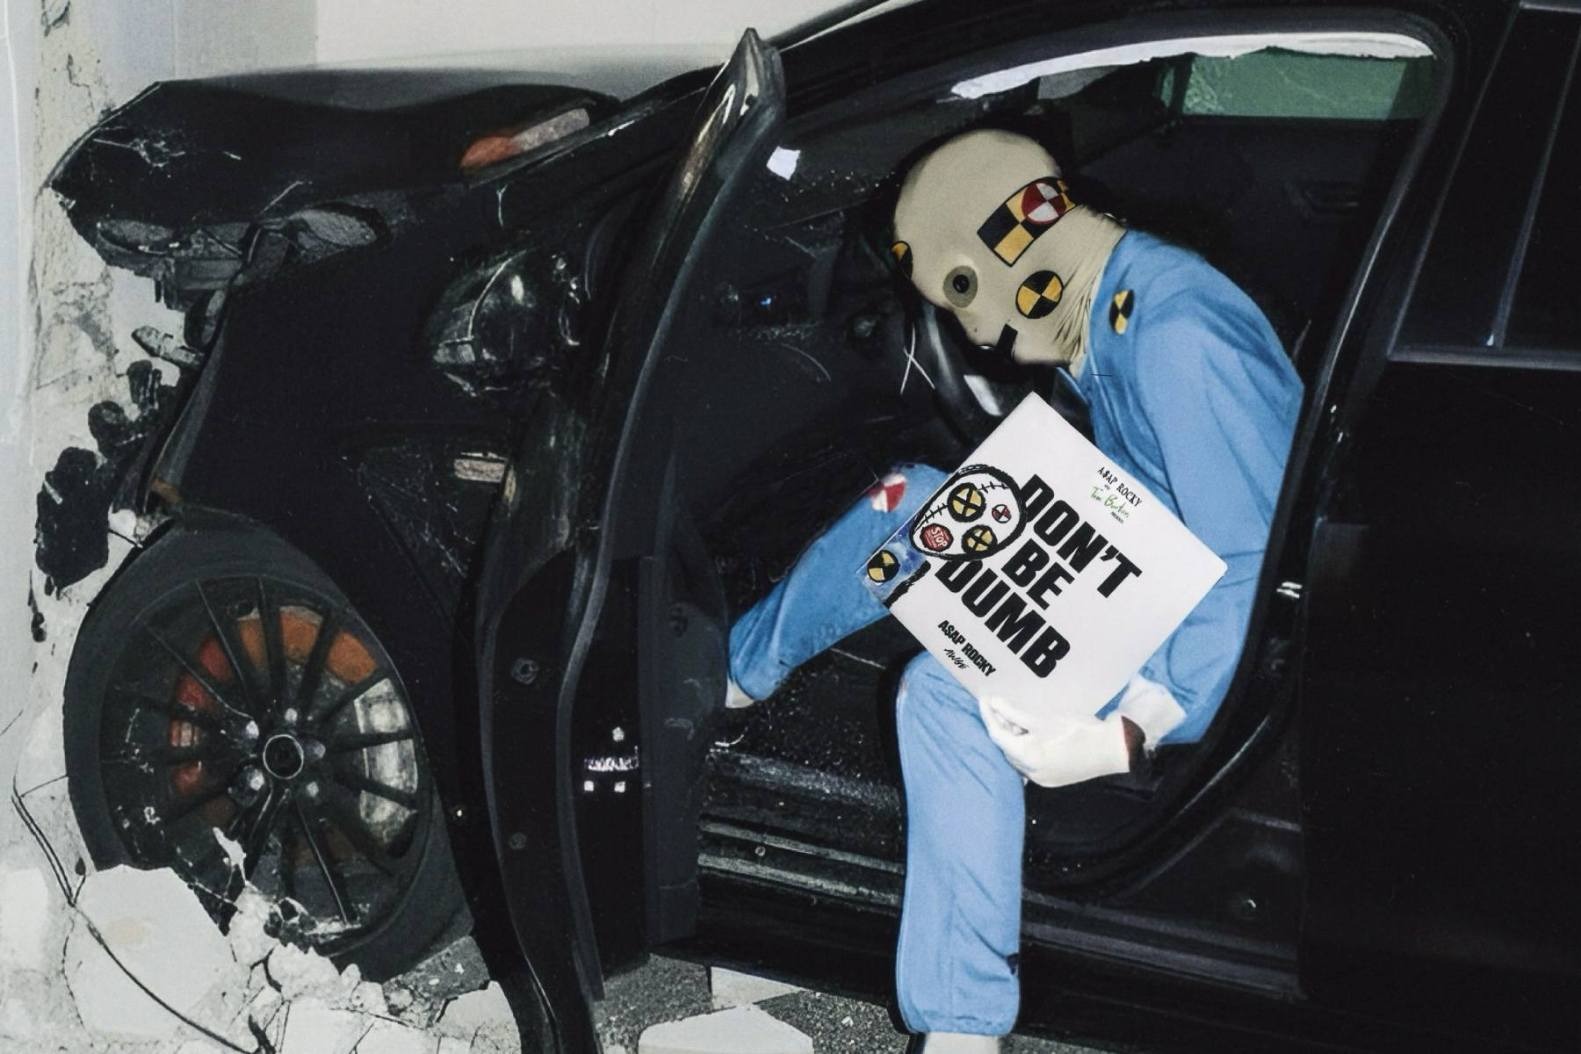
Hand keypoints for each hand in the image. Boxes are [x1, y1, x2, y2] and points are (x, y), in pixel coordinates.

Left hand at [978, 697, 1133, 787]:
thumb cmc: (1078, 731)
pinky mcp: (1052, 778)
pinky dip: (1026, 746)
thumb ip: (1014, 713)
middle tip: (999, 706)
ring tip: (1015, 718)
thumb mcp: (1043, 719)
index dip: (988, 716)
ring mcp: (1042, 778)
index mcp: (1027, 758)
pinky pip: (1030, 761)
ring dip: (1014, 737)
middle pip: (1006, 747)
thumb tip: (993, 703)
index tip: (984, 700)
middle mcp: (1031, 773)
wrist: (1112, 749)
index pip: (997, 735)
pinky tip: (1031, 732)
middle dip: (1001, 727)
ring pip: (1018, 755)